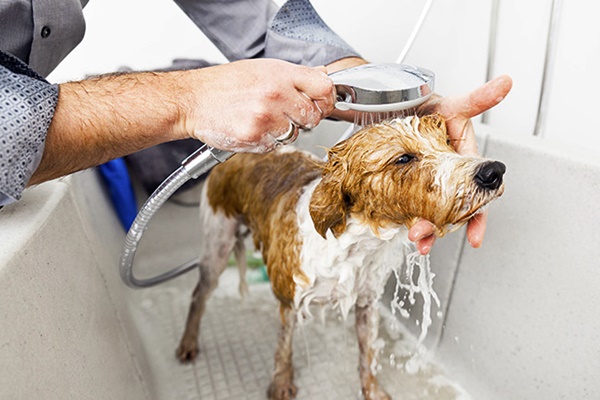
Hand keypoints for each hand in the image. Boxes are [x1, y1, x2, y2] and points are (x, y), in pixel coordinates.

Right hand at [181, 59, 335, 152]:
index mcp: (280, 74)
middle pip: (313, 115)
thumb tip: (322, 76)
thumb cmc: (225, 84)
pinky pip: (276, 146)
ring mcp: (266, 118)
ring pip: (295, 134)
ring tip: (262, 118)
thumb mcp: (262, 69)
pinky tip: (252, 127)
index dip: (326, 98)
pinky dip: (267, 141)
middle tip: (284, 112)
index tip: (321, 102)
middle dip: (303, 117)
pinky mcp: (255, 137)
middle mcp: (276, 95)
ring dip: (283, 131)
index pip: (324, 87)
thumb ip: (294, 75)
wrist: (193, 100)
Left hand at [409, 75, 512, 253]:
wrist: (390, 104)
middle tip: (427, 237)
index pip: (475, 194)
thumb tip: (505, 83)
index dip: (476, 216)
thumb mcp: (452, 105)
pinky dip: (407, 218)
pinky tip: (402, 228)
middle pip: (449, 208)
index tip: (475, 237)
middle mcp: (447, 175)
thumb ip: (477, 98)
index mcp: (463, 162)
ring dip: (423, 227)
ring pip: (429, 211)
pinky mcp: (405, 183)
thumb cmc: (426, 105)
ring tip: (416, 238)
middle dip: (441, 227)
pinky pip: (409, 205)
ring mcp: (425, 181)